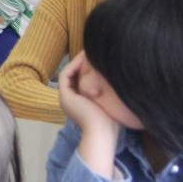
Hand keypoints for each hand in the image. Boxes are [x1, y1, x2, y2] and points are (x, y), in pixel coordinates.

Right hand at [57, 52, 119, 176]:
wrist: (101, 131)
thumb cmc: (109, 122)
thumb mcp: (108, 104)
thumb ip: (108, 94)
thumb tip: (118, 82)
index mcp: (79, 102)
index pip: (80, 80)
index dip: (86, 69)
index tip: (97, 58)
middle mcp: (70, 99)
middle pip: (74, 75)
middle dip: (82, 64)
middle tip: (92, 51)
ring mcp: (65, 97)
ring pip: (69, 73)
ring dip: (77, 62)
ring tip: (88, 52)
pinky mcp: (64, 94)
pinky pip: (65, 74)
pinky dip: (73, 65)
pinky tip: (85, 59)